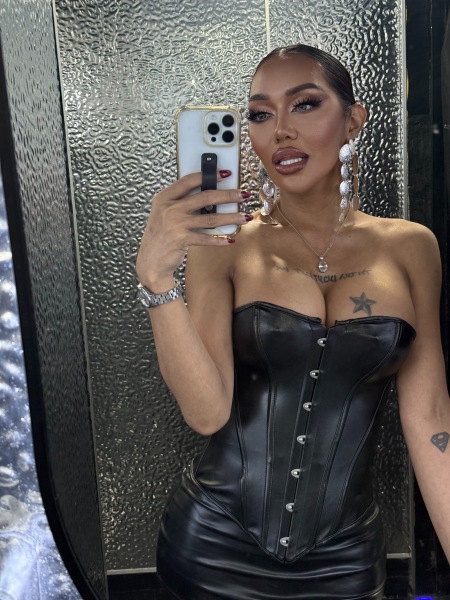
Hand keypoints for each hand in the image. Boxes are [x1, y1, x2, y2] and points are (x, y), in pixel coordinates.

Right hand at [136, 171, 251, 290]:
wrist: (150, 260)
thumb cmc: (161, 235)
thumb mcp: (164, 213)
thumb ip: (181, 203)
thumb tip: (211, 196)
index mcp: (165, 197)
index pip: (189, 180)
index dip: (208, 175)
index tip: (225, 173)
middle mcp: (169, 208)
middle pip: (205, 197)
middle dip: (228, 195)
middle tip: (243, 194)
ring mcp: (175, 224)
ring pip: (210, 218)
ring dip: (231, 217)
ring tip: (245, 217)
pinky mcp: (181, 239)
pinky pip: (206, 238)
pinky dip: (220, 240)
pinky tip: (230, 239)